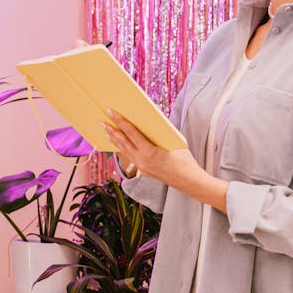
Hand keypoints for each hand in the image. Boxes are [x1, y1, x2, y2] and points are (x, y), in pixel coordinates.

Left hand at [105, 110, 228, 213]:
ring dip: (115, 139)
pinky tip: (118, 143)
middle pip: (123, 142)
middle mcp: (142, 161)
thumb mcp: (172, 142)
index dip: (120, 121)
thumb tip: (146, 122)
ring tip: (106, 130)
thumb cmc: (184, 160)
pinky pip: (129, 156)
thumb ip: (157, 133)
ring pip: (124, 150)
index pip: (131, 133)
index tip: (112, 112)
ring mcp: (141, 167)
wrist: (188, 180)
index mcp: (150, 152)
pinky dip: (122, 148)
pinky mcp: (143, 170)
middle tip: (103, 120)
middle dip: (112, 130)